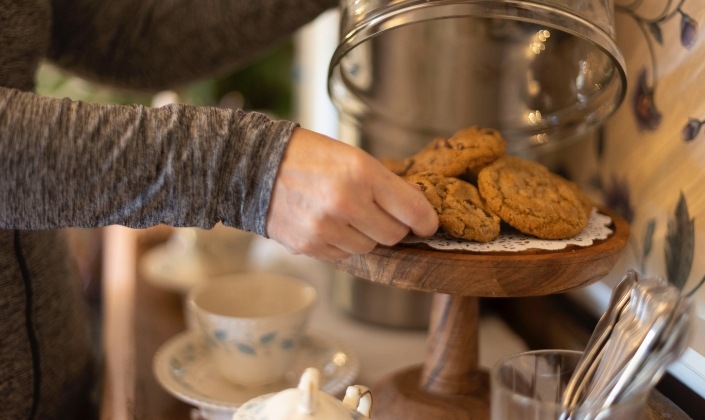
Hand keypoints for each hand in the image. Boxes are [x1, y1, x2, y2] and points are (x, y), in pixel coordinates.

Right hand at [266, 128, 438, 261]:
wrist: (255, 167)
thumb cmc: (307, 157)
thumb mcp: (352, 157)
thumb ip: (386, 184)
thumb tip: (418, 208)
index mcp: (361, 173)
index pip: (413, 210)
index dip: (426, 221)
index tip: (427, 223)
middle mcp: (346, 203)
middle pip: (393, 235)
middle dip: (393, 226)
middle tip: (379, 213)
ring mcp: (326, 228)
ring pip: (369, 248)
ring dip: (365, 236)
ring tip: (345, 214)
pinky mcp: (311, 246)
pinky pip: (344, 256)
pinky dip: (342, 244)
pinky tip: (327, 223)